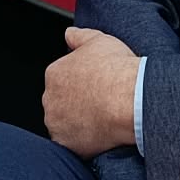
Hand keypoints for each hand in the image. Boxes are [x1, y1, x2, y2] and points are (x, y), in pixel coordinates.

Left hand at [42, 26, 139, 156]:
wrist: (130, 99)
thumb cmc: (117, 69)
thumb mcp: (98, 40)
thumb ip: (79, 36)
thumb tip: (68, 34)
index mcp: (54, 73)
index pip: (61, 81)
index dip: (80, 85)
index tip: (95, 88)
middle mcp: (49, 98)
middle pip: (60, 103)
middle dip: (75, 105)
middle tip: (99, 105)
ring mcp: (56, 122)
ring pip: (63, 124)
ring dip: (76, 124)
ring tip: (101, 121)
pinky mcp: (66, 143)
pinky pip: (71, 145)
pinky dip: (81, 142)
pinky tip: (98, 136)